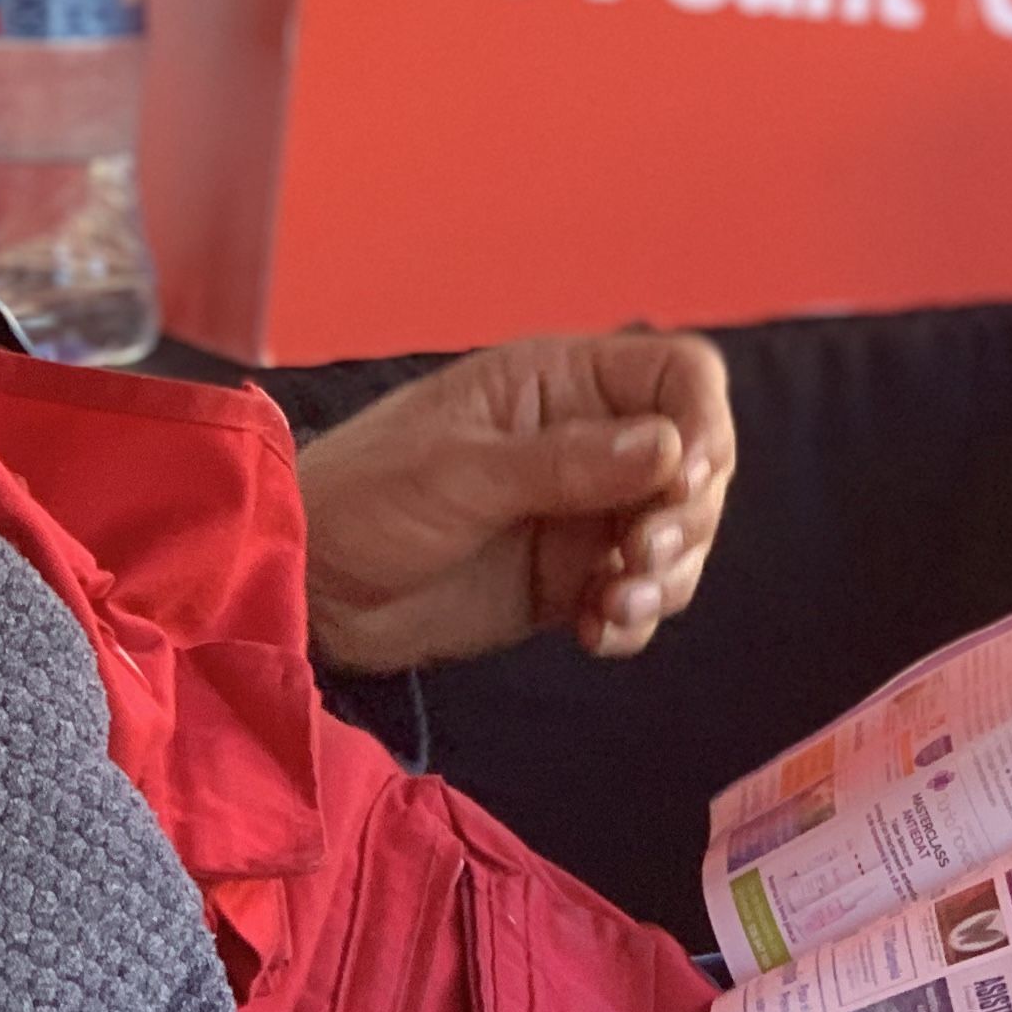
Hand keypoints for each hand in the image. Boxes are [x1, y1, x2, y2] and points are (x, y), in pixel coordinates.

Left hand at [296, 332, 734, 673]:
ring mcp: (582, 514)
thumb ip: (566, 462)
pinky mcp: (568, 581)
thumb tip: (669, 448)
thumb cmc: (364, 495)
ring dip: (666, 577)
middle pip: (694, 465)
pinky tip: (596, 634)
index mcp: (560, 384)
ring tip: (614, 607)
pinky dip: (632, 620)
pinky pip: (636, 597)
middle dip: (686, 517)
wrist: (307, 584)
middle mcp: (587, 442)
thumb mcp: (461, 472)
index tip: (689, 479)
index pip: (678, 376)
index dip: (705, 421)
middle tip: (643, 559)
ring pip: (676, 537)